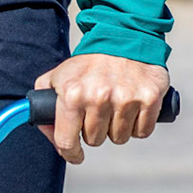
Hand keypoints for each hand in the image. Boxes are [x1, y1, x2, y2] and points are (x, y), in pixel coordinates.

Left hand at [32, 54, 170, 163]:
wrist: (123, 37)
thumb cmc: (88, 64)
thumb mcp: (58, 76)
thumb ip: (42, 103)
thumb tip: (50, 137)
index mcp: (72, 94)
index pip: (67, 141)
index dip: (70, 153)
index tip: (76, 154)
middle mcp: (98, 97)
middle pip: (95, 140)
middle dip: (95, 130)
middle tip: (98, 111)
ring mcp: (125, 98)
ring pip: (119, 138)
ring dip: (117, 128)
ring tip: (115, 106)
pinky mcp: (149, 99)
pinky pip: (142, 132)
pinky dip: (138, 125)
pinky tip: (133, 108)